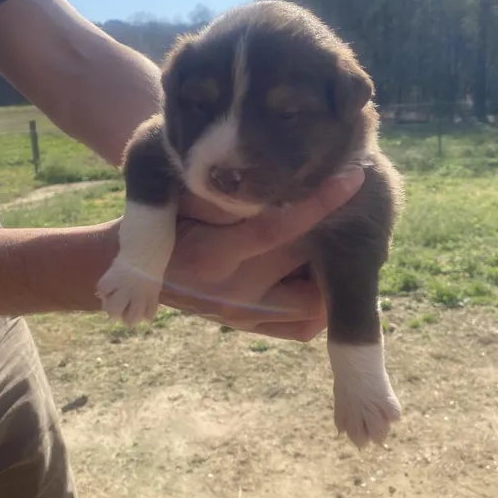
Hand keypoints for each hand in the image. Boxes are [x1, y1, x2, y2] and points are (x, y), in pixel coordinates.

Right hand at [159, 168, 364, 339]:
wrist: (140, 266)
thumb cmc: (168, 218)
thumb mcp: (189, 195)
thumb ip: (233, 189)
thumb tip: (289, 169)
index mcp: (212, 256)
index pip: (276, 227)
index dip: (319, 202)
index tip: (353, 176)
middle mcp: (231, 294)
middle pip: (307, 270)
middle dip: (336, 239)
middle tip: (357, 209)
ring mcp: (242, 316)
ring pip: (314, 307)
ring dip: (333, 276)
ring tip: (339, 243)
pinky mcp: (248, 327)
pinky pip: (301, 327)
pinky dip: (320, 303)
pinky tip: (321, 272)